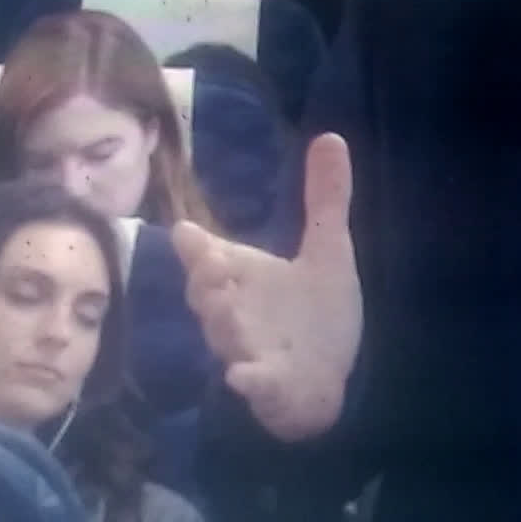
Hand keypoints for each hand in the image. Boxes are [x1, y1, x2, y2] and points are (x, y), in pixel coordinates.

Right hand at [174, 133, 362, 441]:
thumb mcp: (328, 252)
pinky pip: (251, 382)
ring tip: (228, 307)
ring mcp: (247, 349)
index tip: (190, 235)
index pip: (205, 256)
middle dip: (206, 282)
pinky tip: (244, 376)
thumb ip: (325, 199)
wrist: (327, 379)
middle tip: (213, 266)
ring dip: (223, 323)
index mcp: (243, 275)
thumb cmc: (316, 314)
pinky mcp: (267, 385)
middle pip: (205, 295)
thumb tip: (330, 135)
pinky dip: (247, 379)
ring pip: (223, 335)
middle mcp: (235, 310)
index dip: (195, 248)